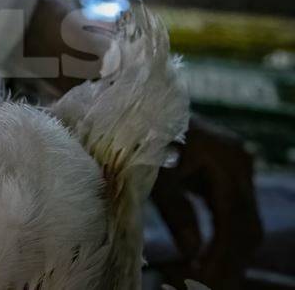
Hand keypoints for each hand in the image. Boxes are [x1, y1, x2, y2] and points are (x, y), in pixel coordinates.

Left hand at [152, 115, 262, 288]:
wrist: (131, 107)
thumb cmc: (137, 134)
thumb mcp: (151, 172)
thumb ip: (174, 211)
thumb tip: (192, 252)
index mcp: (225, 158)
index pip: (234, 217)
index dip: (221, 253)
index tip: (203, 277)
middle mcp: (239, 162)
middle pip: (247, 223)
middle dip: (228, 259)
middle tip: (207, 283)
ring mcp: (235, 168)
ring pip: (243, 222)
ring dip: (227, 253)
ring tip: (205, 277)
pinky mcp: (224, 175)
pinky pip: (231, 213)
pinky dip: (220, 238)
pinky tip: (204, 260)